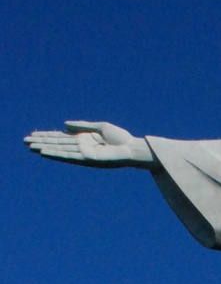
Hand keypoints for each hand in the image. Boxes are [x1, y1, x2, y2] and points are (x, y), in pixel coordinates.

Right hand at [24, 120, 154, 167]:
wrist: (132, 148)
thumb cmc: (120, 138)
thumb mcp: (99, 127)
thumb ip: (82, 126)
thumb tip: (64, 124)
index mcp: (84, 139)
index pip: (61, 137)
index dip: (47, 135)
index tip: (34, 134)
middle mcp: (81, 147)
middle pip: (57, 143)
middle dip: (42, 142)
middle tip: (25, 141)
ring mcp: (83, 154)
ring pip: (59, 150)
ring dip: (44, 148)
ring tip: (30, 146)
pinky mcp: (87, 159)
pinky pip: (69, 156)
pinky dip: (56, 154)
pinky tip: (45, 152)